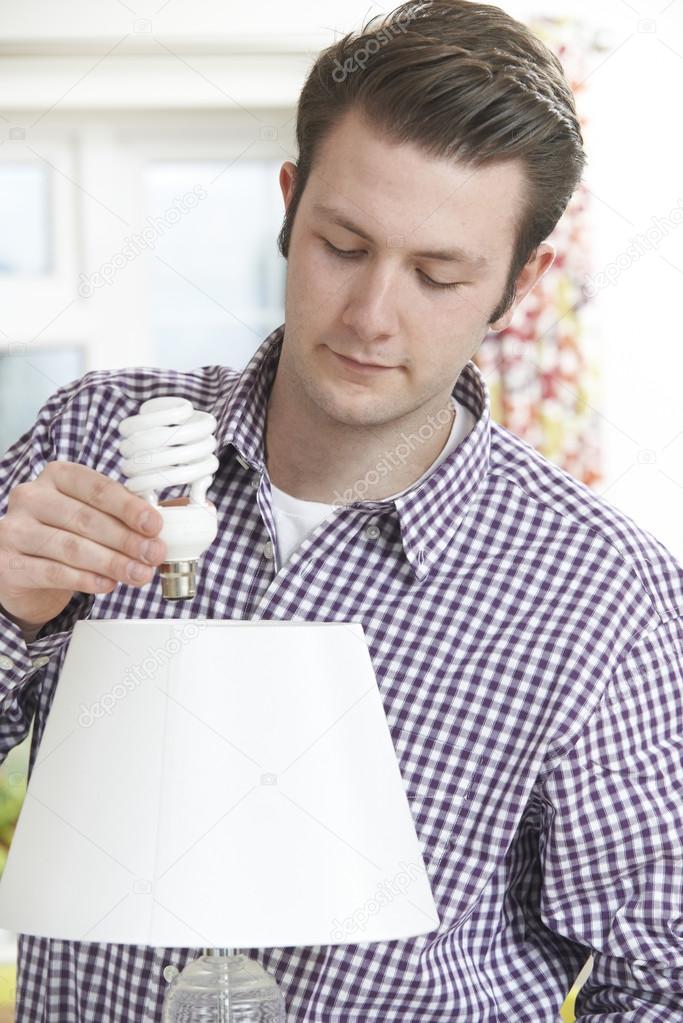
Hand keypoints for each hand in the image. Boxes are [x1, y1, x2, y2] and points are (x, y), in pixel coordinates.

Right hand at [0, 461, 166, 629]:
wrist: (23, 570)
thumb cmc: (68, 535)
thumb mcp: (99, 517)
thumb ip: (136, 514)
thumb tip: (191, 512)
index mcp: (59, 476)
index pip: (97, 488)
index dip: (129, 507)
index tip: (155, 524)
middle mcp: (32, 496)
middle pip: (86, 519)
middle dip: (126, 539)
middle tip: (154, 554)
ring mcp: (15, 529)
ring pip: (71, 547)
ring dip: (112, 563)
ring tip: (140, 574)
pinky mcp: (8, 563)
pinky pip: (52, 572)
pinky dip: (84, 580)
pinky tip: (107, 585)